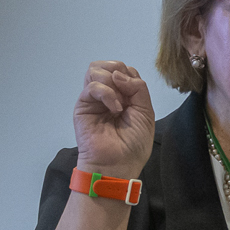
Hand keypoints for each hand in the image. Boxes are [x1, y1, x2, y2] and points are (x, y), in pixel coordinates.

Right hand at [73, 61, 155, 177]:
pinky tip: (115, 109)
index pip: (124, 70)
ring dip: (112, 82)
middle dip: (120, 72)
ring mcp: (94, 99)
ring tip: (119, 104)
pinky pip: (92, 86)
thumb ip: (138, 88)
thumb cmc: (133, 144)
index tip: (136, 93)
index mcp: (123, 95)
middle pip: (109, 65)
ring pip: (96, 69)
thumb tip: (118, 74)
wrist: (118, 164)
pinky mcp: (83, 105)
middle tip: (126, 94)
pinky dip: (107, 93)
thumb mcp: (146, 112)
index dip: (131, 75)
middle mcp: (108, 94)